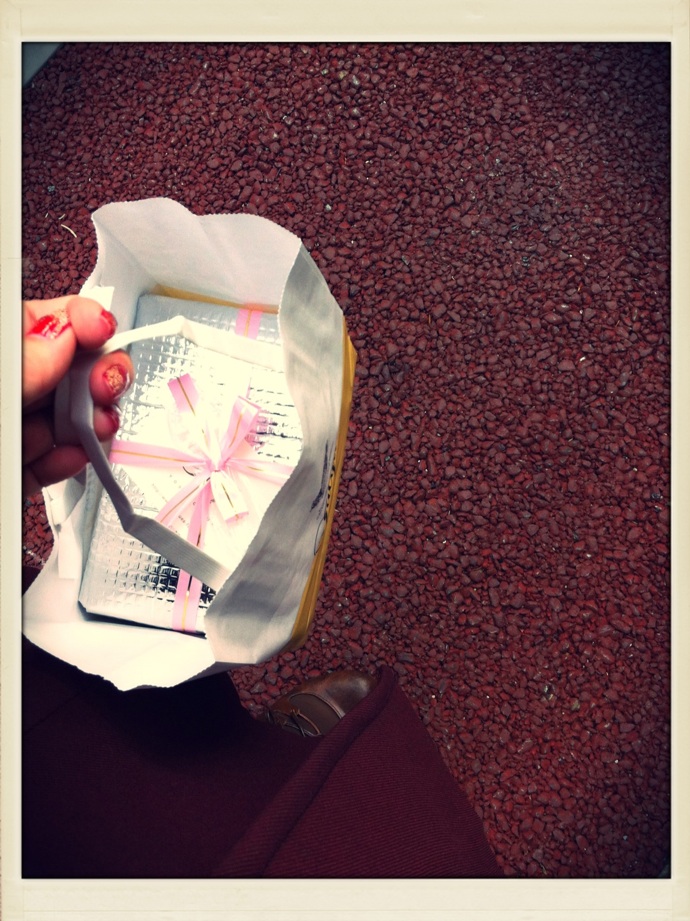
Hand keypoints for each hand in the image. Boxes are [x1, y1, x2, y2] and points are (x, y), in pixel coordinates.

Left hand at [23, 295, 134, 497]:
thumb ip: (24, 362)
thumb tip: (62, 337)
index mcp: (2, 357)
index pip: (43, 320)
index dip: (80, 318)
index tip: (103, 329)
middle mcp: (11, 390)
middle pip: (66, 368)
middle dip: (96, 375)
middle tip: (104, 386)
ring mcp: (12, 429)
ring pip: (65, 415)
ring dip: (90, 421)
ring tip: (95, 428)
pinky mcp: (16, 472)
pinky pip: (51, 459)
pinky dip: (68, 460)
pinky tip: (72, 456)